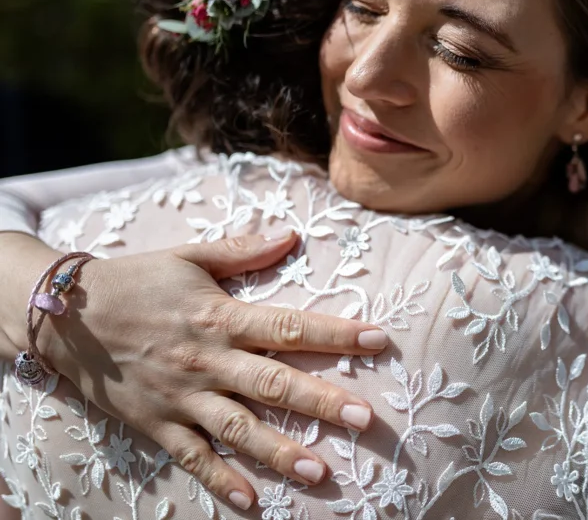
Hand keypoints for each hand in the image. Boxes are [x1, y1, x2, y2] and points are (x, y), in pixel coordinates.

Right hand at [40, 232, 387, 510]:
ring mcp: (181, 396)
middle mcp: (206, 360)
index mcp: (220, 317)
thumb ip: (243, 251)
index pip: (289, 325)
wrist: (66, 316)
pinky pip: (192, 457)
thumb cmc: (136, 281)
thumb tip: (292, 235)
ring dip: (280, 451)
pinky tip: (252, 501)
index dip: (336, 333)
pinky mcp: (157, 424)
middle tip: (364, 418)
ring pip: (238, 428)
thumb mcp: (189, 257)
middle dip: (321, 401)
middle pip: (272, 383)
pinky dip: (220, 480)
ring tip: (320, 471)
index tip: (378, 340)